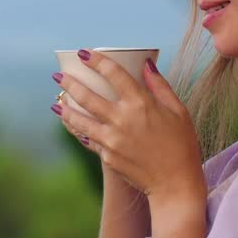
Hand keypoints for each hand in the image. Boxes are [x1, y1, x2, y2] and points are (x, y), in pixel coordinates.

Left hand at [51, 49, 204, 202]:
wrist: (175, 183)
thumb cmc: (181, 145)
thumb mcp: (178, 111)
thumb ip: (160, 86)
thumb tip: (147, 64)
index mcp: (141, 103)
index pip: (113, 73)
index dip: (96, 61)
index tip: (84, 54)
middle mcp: (122, 119)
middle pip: (88, 96)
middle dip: (70, 84)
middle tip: (58, 77)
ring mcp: (112, 139)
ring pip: (80, 120)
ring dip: (65, 109)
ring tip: (56, 102)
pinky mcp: (107, 156)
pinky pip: (88, 139)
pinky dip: (77, 130)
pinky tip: (70, 124)